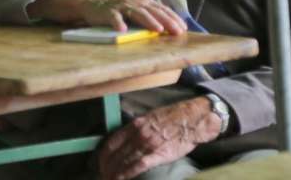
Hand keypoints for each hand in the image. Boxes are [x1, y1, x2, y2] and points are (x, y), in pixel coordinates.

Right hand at [64, 0, 188, 36]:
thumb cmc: (118, 9)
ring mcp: (121, 6)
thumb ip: (150, 15)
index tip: (183, 28)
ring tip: (158, 30)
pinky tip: (122, 30)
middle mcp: (134, 2)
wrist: (91, 1)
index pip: (161, 9)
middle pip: (153, 11)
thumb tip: (170, 27)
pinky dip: (118, 23)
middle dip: (166, 21)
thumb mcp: (136, 9)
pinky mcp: (107, 12)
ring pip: (137, 13)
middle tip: (177, 31)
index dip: (173, 18)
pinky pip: (114, 17)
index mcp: (143, 2)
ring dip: (148, 21)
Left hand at [97, 97, 220, 179]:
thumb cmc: (171, 118)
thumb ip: (136, 128)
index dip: (104, 154)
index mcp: (134, 125)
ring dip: (115, 172)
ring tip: (108, 178)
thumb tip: (126, 137)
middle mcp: (137, 135)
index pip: (112, 142)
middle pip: (116, 154)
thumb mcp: (148, 117)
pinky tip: (120, 178)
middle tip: (103, 174)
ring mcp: (147, 145)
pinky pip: (138, 166)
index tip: (101, 162)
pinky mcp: (158, 155)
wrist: (190, 120)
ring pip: (125, 161)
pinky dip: (127, 173)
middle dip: (107, 166)